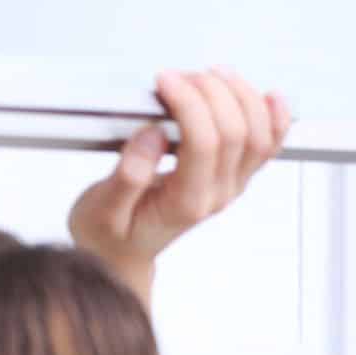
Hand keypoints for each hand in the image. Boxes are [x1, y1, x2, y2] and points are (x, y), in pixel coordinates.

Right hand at [69, 68, 291, 303]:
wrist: (120, 256)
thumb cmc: (107, 235)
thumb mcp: (100, 211)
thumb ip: (126, 175)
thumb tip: (151, 134)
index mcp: (185, 203)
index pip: (205, 143)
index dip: (189, 103)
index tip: (165, 81)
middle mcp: (216, 195)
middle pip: (236, 132)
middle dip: (211, 92)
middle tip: (180, 76)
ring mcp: (230, 186)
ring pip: (258, 133)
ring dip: (241, 96)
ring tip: (211, 76)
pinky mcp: (233, 177)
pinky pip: (267, 146)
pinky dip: (275, 117)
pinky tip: (270, 95)